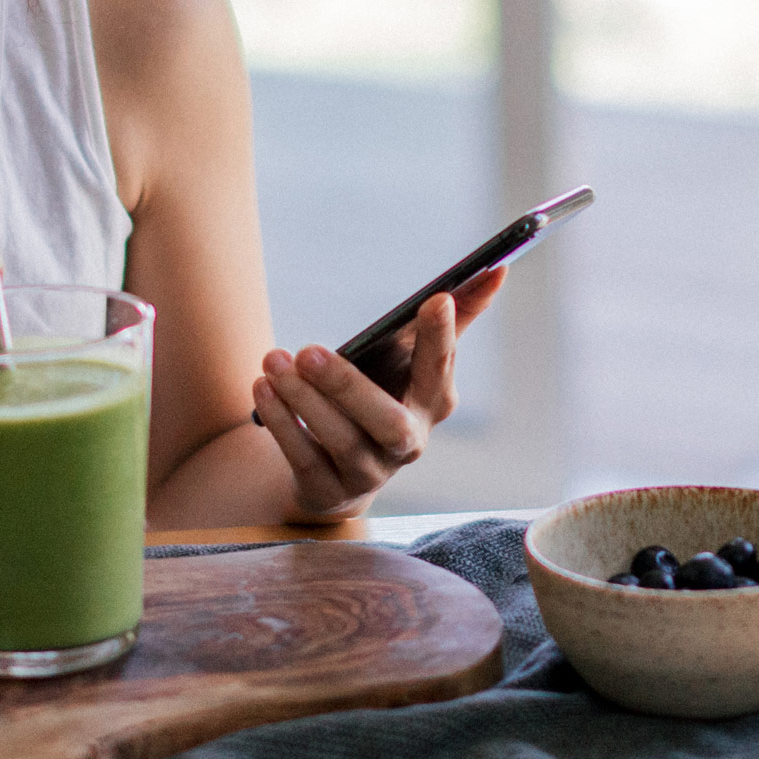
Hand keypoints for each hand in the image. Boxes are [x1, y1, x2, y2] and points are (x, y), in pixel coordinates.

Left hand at [251, 267, 504, 520]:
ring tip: (275, 360)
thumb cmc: (382, 394)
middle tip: (309, 350)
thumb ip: (452, 317)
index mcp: (432, 405)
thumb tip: (496, 268)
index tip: (436, 299)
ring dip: (304, 400)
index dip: (442, 340)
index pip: (440, 373)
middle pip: (388, 422)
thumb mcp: (411, 356)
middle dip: (348, 387)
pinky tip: (262, 387)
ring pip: (341, 441)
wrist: (339, 467)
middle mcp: (406, 444)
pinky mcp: (329, 489)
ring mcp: (369, 473)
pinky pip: (304, 459)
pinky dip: (282, 423)